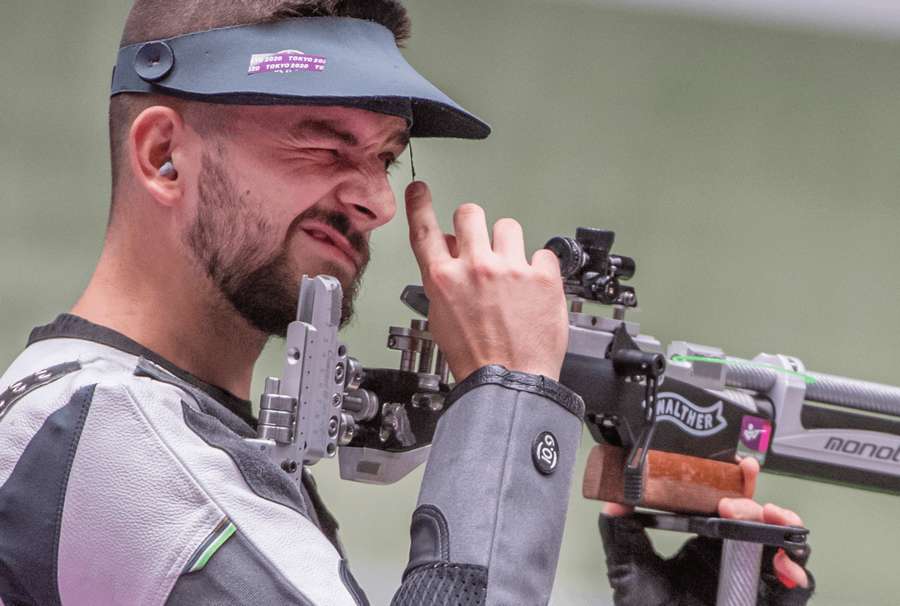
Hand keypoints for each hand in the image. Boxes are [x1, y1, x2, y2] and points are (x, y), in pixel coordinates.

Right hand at [405, 181, 568, 380]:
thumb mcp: (443, 319)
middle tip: (481, 240)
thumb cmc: (477, 360)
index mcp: (444, 280)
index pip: (425, 231)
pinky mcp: (543, 277)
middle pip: (470, 213)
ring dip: (509, 244)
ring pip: (508, 226)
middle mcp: (476, 268)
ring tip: (512, 271)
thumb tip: (451, 254)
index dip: (420, 205)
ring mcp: (511, 269)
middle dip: (474, 223)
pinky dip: (540, 267)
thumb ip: (445, 282)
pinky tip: (535, 289)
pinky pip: (543, 253)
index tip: (420, 190)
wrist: (511, 384)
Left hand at [600, 457, 813, 604]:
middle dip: (755, 505)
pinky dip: (799, 576)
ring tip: (774, 520)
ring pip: (785, 550)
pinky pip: (795, 592)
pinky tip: (785, 565)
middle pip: (759, 523)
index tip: (739, 467)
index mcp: (703, 545)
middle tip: (736, 503)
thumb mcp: (629, 573)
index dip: (738, 485)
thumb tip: (612, 503)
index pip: (726, 507)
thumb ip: (621, 536)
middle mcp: (732, 560)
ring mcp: (752, 584)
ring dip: (785, 531)